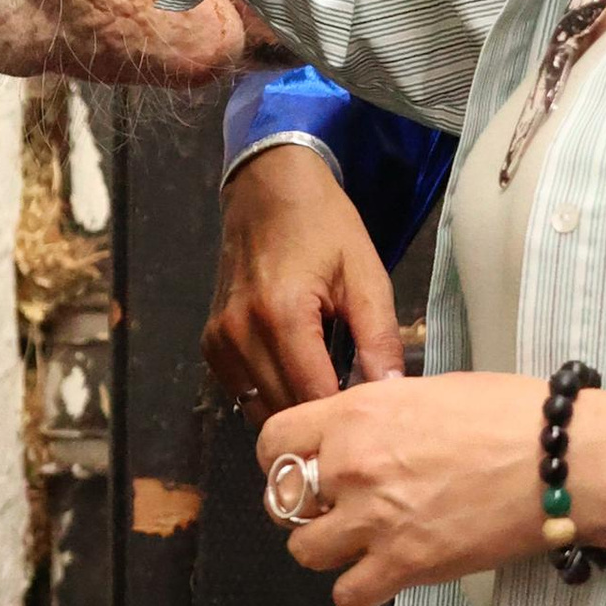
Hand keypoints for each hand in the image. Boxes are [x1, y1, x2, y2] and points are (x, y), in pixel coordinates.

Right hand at [204, 149, 404, 417]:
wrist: (268, 188)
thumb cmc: (324, 226)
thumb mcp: (365, 275)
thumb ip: (380, 339)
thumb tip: (394, 394)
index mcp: (282, 315)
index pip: (315, 397)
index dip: (347, 413)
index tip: (374, 414)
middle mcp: (240, 334)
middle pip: (285, 410)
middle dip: (322, 417)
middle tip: (355, 407)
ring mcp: (219, 342)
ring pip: (260, 409)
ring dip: (296, 410)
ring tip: (328, 390)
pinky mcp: (210, 345)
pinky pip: (242, 393)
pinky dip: (272, 395)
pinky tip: (299, 375)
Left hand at [257, 372, 605, 605]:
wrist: (561, 459)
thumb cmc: (512, 416)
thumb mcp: (430, 391)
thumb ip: (381, 414)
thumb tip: (365, 430)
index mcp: (356, 413)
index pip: (273, 441)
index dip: (279, 460)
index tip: (298, 470)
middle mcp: (352, 464)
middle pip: (283, 501)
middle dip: (305, 508)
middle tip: (336, 510)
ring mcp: (374, 518)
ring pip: (306, 552)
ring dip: (328, 551)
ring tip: (361, 544)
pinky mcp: (404, 565)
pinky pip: (347, 596)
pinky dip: (358, 592)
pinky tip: (381, 576)